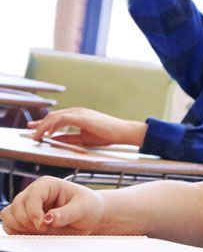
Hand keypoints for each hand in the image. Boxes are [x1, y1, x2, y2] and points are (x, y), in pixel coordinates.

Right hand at [0, 177, 106, 234]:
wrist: (90, 217)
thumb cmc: (88, 207)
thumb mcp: (83, 209)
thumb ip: (67, 214)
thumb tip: (49, 218)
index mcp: (48, 185)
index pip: (32, 196)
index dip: (33, 212)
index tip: (43, 225)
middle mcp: (34, 193)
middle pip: (17, 206)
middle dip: (28, 222)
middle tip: (44, 230)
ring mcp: (27, 205)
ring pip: (9, 215)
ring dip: (20, 227)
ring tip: (40, 231)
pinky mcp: (24, 218)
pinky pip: (9, 224)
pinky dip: (16, 231)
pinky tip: (32, 234)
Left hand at [27, 108, 146, 148]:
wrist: (123, 132)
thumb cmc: (108, 135)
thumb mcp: (84, 138)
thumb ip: (69, 138)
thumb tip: (54, 139)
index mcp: (79, 115)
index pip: (57, 117)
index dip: (43, 123)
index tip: (33, 128)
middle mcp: (78, 111)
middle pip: (53, 116)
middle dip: (39, 124)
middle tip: (29, 131)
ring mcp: (80, 113)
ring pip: (55, 117)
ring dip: (43, 126)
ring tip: (36, 135)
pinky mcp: (83, 117)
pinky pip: (63, 120)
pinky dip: (53, 126)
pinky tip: (49, 133)